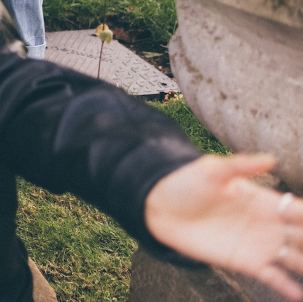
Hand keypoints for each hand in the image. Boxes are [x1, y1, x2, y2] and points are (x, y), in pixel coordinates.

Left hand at [145, 154, 302, 299]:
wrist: (158, 207)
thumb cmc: (185, 183)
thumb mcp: (212, 170)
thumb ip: (241, 166)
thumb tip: (271, 158)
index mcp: (265, 200)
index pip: (299, 211)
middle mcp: (268, 224)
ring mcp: (259, 245)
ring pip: (295, 258)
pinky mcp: (246, 262)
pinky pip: (274, 277)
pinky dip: (288, 287)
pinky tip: (299, 295)